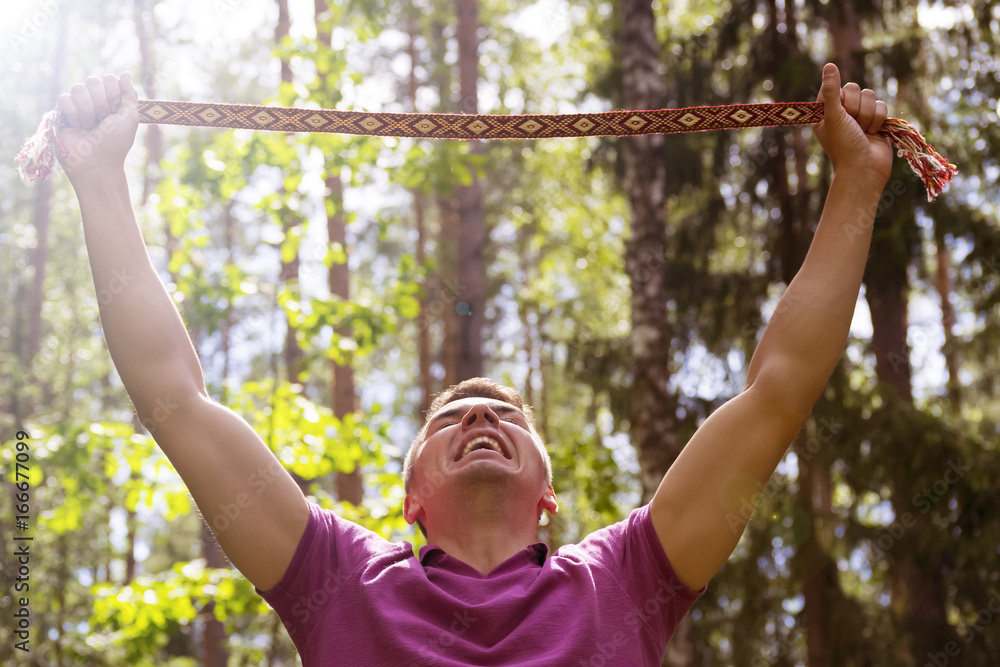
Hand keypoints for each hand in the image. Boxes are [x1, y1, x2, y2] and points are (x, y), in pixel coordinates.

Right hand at [55, 73, 138, 183]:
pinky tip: (77, 126)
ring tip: (89, 127)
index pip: (109, 79)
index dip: (113, 94)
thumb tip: (126, 73)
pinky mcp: (61, 114)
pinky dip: (73, 114)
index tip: (115, 112)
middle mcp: (94, 101)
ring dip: (87, 110)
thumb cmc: (115, 143)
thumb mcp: (129, 118)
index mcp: (111, 101)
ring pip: (78, 88)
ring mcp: (77, 107)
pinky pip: (64, 99)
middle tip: (102, 121)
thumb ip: (129, 95)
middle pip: (92, 81)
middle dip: (101, 103)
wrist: (97, 163)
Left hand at [812, 63, 892, 187]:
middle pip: (856, 89)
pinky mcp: (876, 121)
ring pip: (870, 96)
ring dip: (868, 115)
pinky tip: (874, 133)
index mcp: (825, 113)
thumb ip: (832, 90)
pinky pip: (882, 105)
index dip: (841, 98)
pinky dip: (879, 119)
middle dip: (856, 107)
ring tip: (863, 131)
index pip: (835, 88)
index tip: (840, 112)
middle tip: (852, 124)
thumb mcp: (834, 116)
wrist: (865, 167)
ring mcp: (860, 117)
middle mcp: (842, 113)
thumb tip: (829, 65)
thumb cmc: (844, 144)